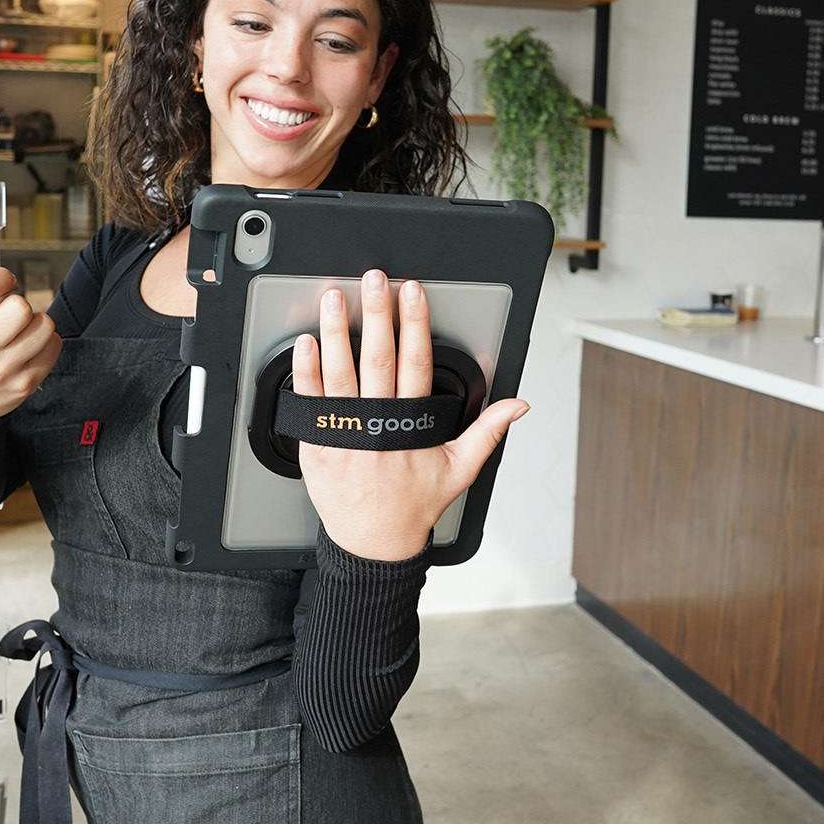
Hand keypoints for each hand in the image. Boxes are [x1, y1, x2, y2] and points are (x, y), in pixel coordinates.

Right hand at [0, 266, 60, 424]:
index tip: (1, 282)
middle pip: (19, 307)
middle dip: (15, 302)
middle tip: (4, 312)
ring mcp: (2, 372)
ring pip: (42, 325)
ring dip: (33, 321)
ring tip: (15, 328)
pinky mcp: (25, 384)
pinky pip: (53, 345)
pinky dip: (44, 340)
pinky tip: (25, 344)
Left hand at [292, 270, 529, 561]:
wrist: (374, 543)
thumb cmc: (413, 505)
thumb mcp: (459, 468)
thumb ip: (488, 431)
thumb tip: (518, 405)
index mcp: (410, 425)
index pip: (416, 362)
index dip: (415, 323)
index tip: (413, 293)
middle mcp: (376, 425)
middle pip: (377, 358)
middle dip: (376, 314)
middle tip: (373, 279)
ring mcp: (344, 434)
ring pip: (339, 373)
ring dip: (336, 332)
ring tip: (333, 298)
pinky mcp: (317, 445)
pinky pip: (309, 402)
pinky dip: (306, 372)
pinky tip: (305, 344)